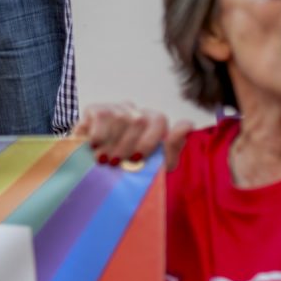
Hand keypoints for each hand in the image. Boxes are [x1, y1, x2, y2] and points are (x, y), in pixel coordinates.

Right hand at [73, 102, 191, 170]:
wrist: (91, 171)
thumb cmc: (127, 169)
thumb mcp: (153, 166)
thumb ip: (172, 148)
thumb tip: (188, 125)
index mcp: (152, 123)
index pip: (159, 120)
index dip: (149, 140)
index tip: (137, 159)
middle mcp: (136, 112)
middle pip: (140, 121)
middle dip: (127, 147)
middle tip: (116, 163)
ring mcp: (117, 108)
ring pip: (121, 119)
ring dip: (111, 144)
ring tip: (103, 159)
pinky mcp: (96, 109)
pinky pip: (103, 117)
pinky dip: (99, 135)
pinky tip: (94, 146)